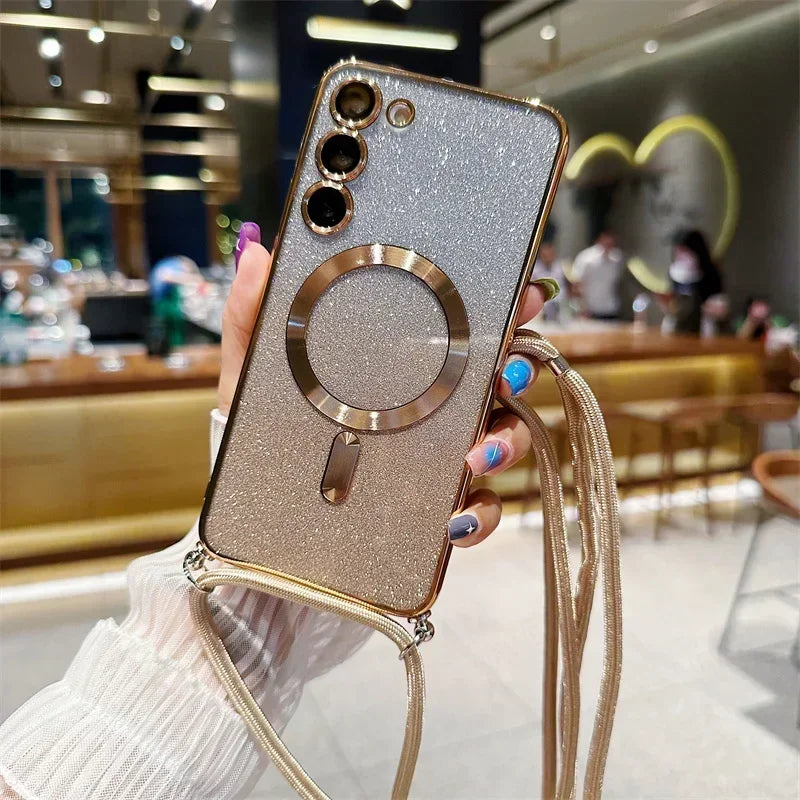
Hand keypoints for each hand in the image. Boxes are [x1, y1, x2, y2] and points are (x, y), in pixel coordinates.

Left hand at [221, 224, 555, 548]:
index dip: (504, 307)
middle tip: (505, 374)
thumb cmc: (265, 426)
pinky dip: (481, 514)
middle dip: (519, 370)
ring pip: (505, 439)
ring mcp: (439, 454)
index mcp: (403, 362)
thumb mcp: (253, 372)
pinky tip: (456, 518)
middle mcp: (433, 403)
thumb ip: (251, 316)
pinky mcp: (435, 504)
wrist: (258, 499)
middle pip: (502, 377)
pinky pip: (480, 509)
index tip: (522, 296)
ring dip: (505, 442)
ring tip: (474, 455)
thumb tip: (255, 257)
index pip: (464, 326)